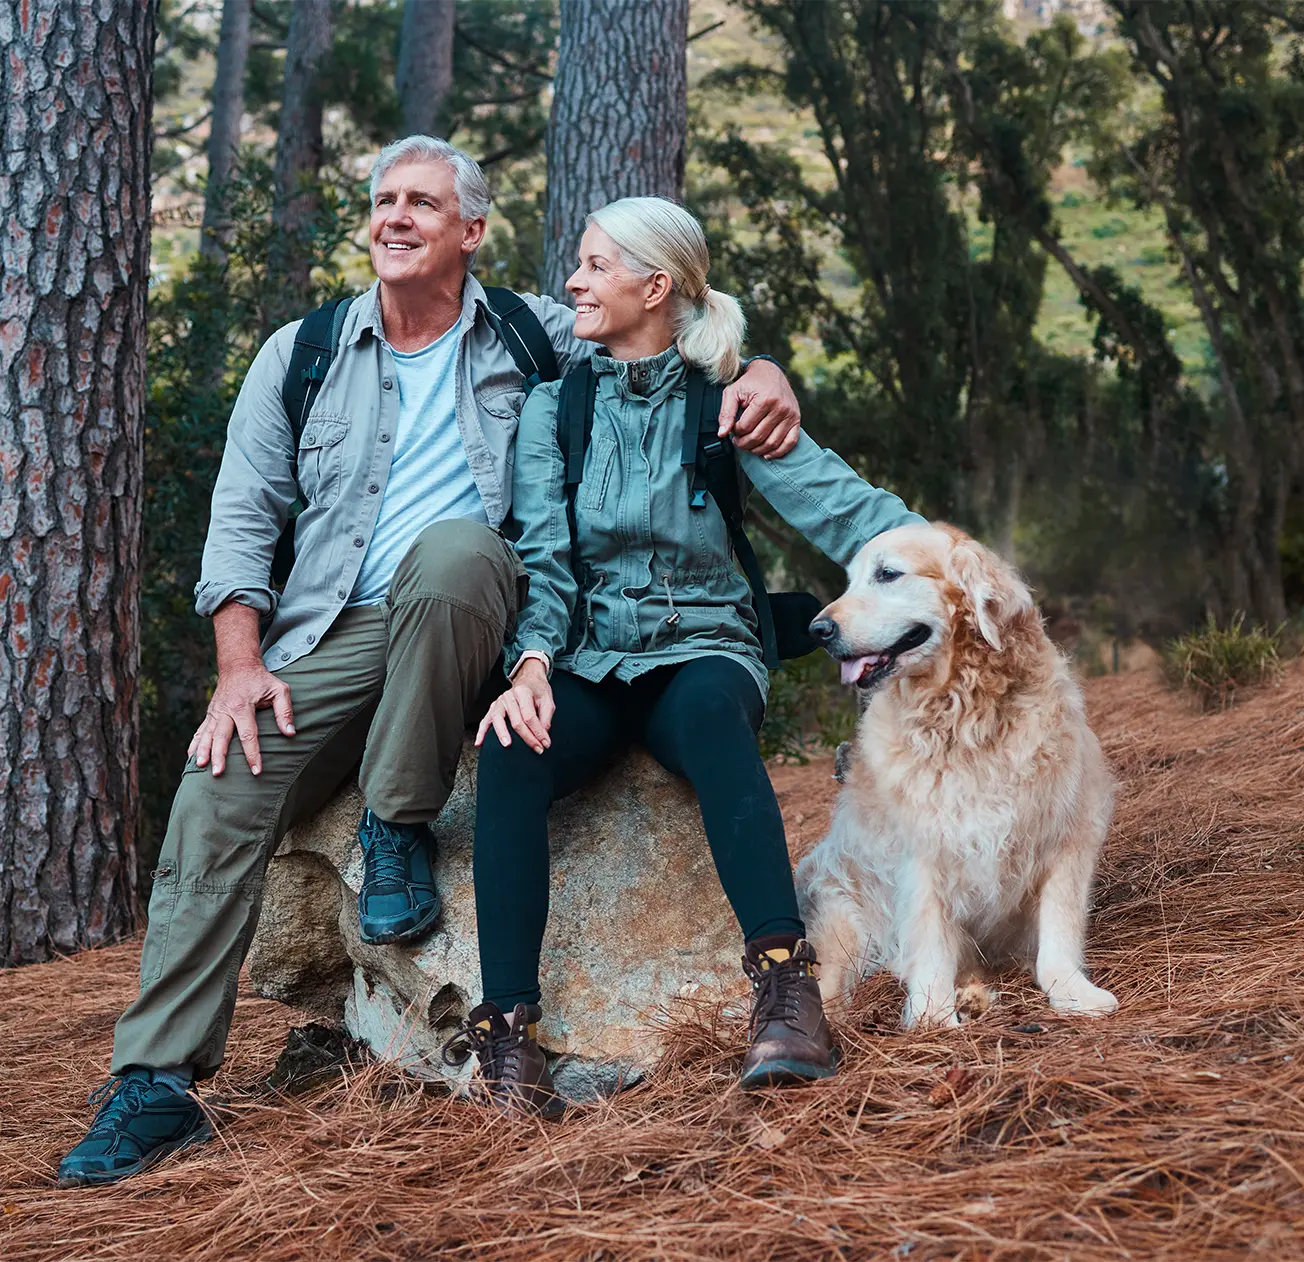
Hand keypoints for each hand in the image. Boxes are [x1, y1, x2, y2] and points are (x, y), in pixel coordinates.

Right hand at [189, 659, 295, 776]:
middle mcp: (225, 710)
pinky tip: (191, 757)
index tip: (256, 770)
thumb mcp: (279, 690)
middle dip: (219, 755)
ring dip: (202, 751)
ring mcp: (215, 712)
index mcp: (242, 706)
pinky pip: (200, 730)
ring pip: (207, 734)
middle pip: (221, 736)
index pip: (248, 734)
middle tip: (218, 773)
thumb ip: (285, 712)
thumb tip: (290, 733)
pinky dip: (195, 743)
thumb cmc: (262, 680)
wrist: (239, 665)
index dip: (252, 753)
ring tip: (199, 766)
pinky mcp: (210, 713)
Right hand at [475, 660, 554, 753]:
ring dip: (502, 733)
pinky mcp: (493, 709)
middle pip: (516, 720)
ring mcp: (499, 702)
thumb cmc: (537, 691)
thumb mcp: (548, 701)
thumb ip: (546, 718)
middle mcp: (509, 696)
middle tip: (537, 749)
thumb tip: (542, 737)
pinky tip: (480, 743)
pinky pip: (485, 721)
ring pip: (498, 719)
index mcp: (523, 692)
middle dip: (527, 737)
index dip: (538, 731)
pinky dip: (481, 732)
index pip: (529, 716)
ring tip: (507, 745)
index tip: (545, 743)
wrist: (528, 681)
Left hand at [719, 358, 800, 458]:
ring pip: (772, 443)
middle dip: (744, 443)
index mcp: (764, 400)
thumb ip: (726, 413)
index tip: (734, 429)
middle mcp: (780, 407)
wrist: (770, 372)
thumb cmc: (750, 383)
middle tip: (738, 440)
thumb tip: (722, 433)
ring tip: (749, 445)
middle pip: (758, 437)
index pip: (745, 427)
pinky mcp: (796, 419)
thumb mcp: (733, 392)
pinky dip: (777, 452)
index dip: (735, 432)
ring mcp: (790, 414)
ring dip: (757, 450)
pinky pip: (790, 442)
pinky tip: (766, 453)